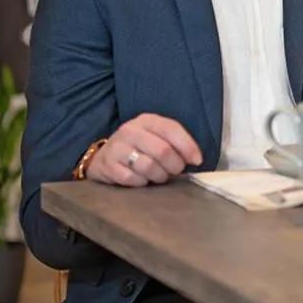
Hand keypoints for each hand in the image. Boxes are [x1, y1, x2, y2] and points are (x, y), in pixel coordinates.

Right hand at [85, 114, 202, 186]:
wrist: (105, 156)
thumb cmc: (139, 146)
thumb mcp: (156, 136)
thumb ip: (175, 142)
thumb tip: (196, 159)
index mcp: (146, 120)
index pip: (171, 129)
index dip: (188, 146)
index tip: (197, 160)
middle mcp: (130, 130)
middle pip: (162, 150)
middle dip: (175, 165)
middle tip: (176, 171)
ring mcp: (117, 148)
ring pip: (148, 166)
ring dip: (160, 176)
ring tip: (160, 176)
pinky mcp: (107, 166)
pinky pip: (133, 179)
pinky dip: (142, 183)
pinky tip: (142, 179)